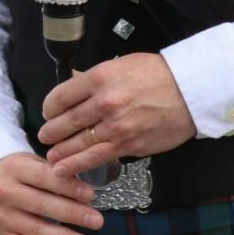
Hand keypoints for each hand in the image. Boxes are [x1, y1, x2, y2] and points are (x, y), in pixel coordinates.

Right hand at [0, 152, 102, 234]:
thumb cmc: (16, 173)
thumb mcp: (30, 162)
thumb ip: (54, 172)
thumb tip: (84, 189)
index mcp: (15, 169)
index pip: (45, 178)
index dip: (68, 187)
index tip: (90, 195)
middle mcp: (6, 193)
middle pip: (42, 205)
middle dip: (72, 214)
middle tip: (97, 220)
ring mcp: (3, 217)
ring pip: (36, 230)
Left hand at [37, 53, 196, 179]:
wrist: (189, 90)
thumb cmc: (158, 74)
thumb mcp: (120, 65)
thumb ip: (95, 78)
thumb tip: (73, 86)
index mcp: (101, 78)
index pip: (62, 96)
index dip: (49, 107)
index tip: (48, 112)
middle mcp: (105, 102)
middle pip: (66, 121)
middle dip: (50, 131)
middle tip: (44, 136)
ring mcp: (116, 126)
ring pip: (77, 143)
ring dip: (60, 152)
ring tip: (50, 157)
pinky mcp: (128, 145)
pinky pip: (96, 157)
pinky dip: (76, 165)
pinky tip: (64, 169)